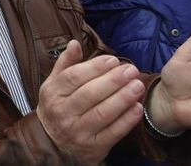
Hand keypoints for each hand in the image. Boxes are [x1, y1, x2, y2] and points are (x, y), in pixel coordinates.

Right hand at [36, 40, 144, 165]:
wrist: (52, 144)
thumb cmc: (57, 107)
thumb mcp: (54, 84)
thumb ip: (65, 64)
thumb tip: (74, 43)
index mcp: (53, 93)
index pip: (73, 77)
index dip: (94, 68)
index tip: (113, 60)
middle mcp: (63, 113)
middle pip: (89, 94)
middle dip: (113, 81)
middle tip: (131, 70)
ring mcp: (78, 131)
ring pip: (102, 113)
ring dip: (122, 99)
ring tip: (138, 85)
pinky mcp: (93, 147)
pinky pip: (112, 133)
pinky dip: (126, 120)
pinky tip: (138, 108)